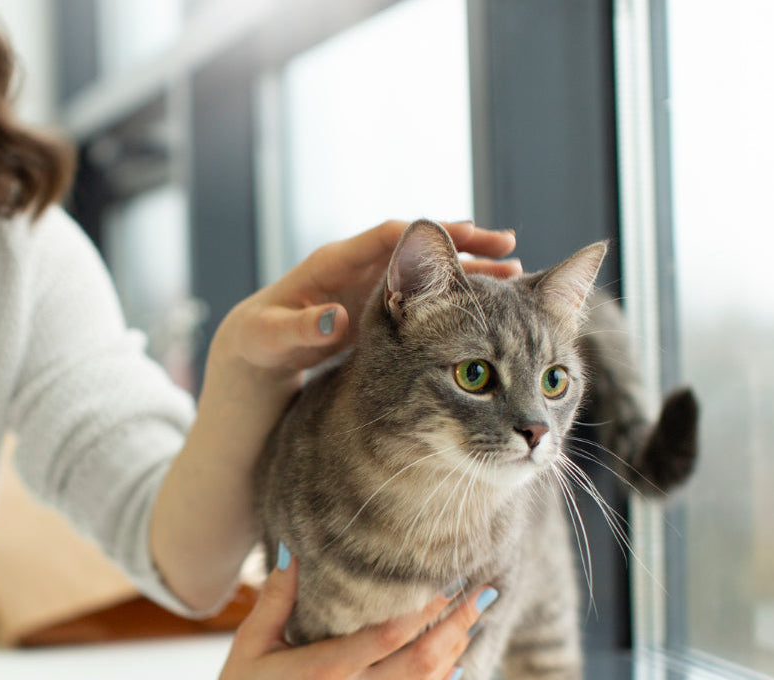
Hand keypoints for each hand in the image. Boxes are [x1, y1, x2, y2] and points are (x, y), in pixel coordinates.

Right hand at [197, 552, 490, 679]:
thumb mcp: (252, 641)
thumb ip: (277, 596)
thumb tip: (292, 550)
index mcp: (326, 669)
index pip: (390, 635)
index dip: (426, 609)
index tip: (448, 583)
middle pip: (423, 661)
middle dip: (458, 626)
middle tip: (482, 596)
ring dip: (455, 655)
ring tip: (472, 621)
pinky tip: (454, 670)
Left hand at [212, 220, 518, 390]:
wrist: (258, 351)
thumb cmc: (261, 341)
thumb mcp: (273, 338)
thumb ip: (304, 328)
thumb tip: (335, 320)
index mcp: (333, 263)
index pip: (387, 237)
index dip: (425, 235)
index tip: (464, 234)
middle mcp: (360, 266)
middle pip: (420, 247)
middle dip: (462, 243)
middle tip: (508, 246)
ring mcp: (376, 285)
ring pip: (432, 270)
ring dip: (470, 270)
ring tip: (515, 273)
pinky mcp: (386, 307)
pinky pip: (431, 294)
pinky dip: (460, 296)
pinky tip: (493, 303)